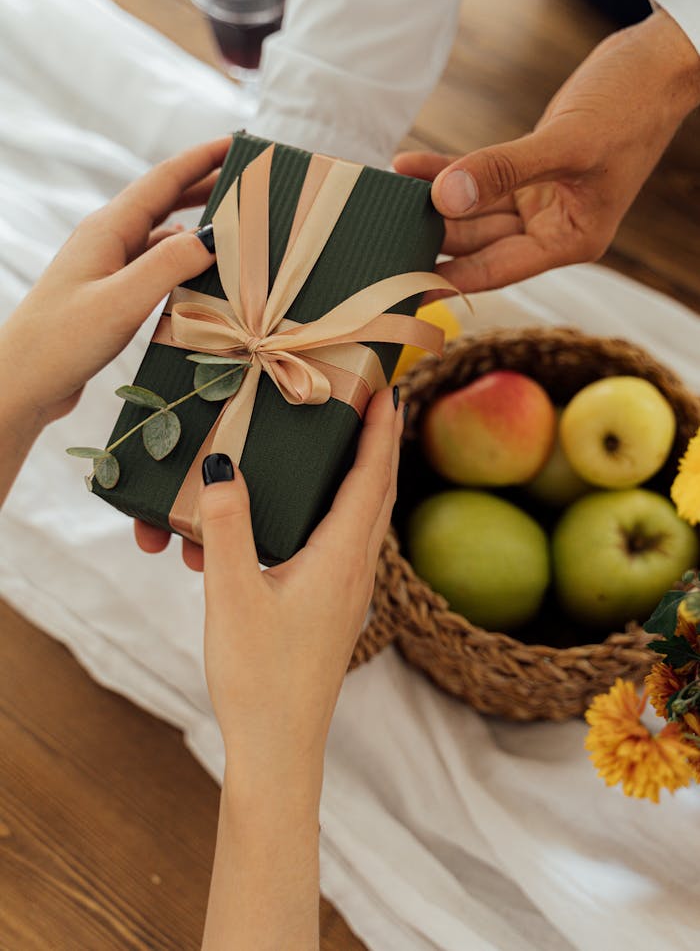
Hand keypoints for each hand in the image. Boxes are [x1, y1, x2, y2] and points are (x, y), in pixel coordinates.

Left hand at [0, 137, 230, 428]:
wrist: (21, 384)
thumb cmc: (61, 342)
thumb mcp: (122, 300)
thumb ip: (169, 265)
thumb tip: (214, 235)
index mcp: (108, 229)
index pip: (163, 180)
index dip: (202, 158)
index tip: (239, 143)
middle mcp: (107, 240)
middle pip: (164, 201)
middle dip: (205, 187)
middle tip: (248, 183)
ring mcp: (106, 267)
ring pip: (161, 236)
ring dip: (197, 227)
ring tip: (235, 228)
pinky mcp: (108, 295)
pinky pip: (154, 266)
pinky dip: (182, 263)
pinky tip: (199, 273)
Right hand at [199, 387, 402, 789]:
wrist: (280, 748)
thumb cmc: (259, 677)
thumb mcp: (233, 595)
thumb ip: (227, 529)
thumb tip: (222, 467)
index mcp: (341, 558)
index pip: (372, 478)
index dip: (381, 430)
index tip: (386, 387)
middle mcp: (356, 570)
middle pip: (378, 492)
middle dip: (380, 444)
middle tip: (374, 401)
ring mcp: (350, 591)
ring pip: (366, 519)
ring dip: (364, 476)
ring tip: (350, 445)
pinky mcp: (334, 608)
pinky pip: (348, 543)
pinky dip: (343, 511)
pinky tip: (313, 515)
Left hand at [394, 9, 699, 292]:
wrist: (655, 64)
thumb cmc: (629, 106)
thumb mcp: (566, 143)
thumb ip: (504, 171)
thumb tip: (445, 198)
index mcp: (570, 240)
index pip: (497, 269)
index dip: (448, 277)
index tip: (400, 284)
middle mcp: (552, 229)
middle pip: (478, 242)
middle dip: (431, 235)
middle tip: (379, 232)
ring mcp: (537, 201)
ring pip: (472, 211)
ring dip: (430, 201)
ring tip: (384, 196)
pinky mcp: (526, 173)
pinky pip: (476, 178)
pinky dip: (445, 171)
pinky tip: (408, 166)